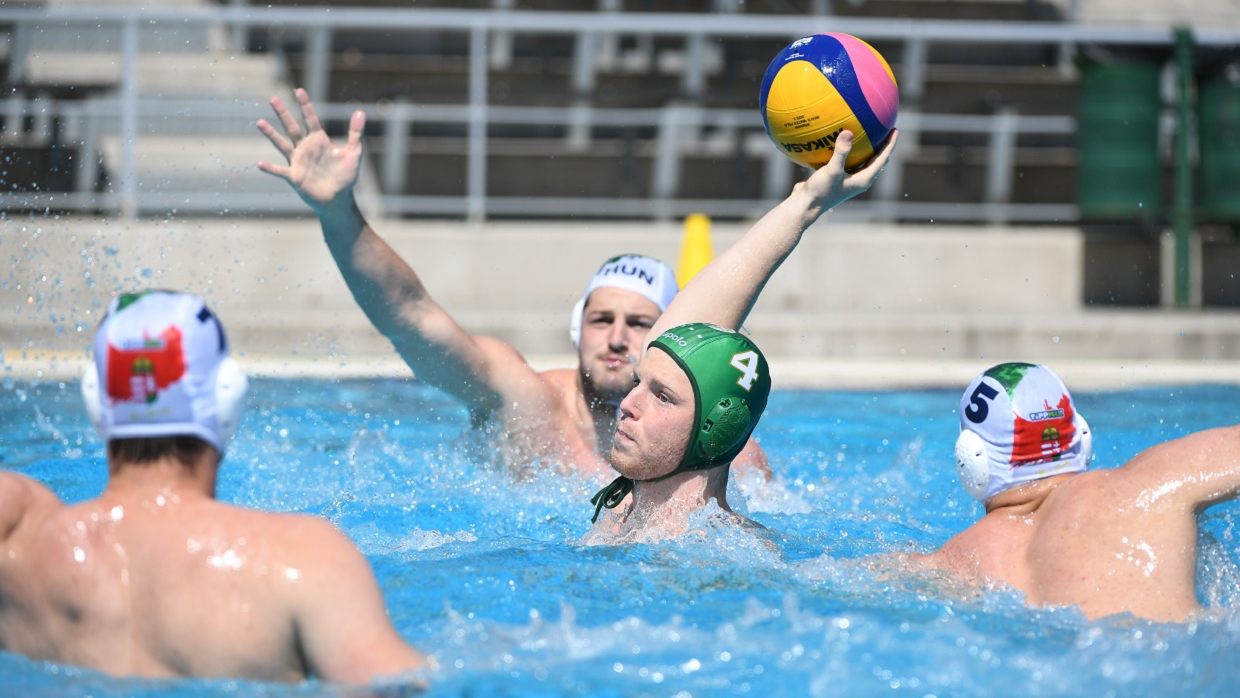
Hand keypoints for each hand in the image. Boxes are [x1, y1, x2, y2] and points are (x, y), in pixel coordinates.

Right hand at [257, 88, 365, 213]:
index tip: (299, 90)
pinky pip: (280, 171)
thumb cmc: (345, 176)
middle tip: (273, 99)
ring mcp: (298, 161)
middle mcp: (305, 148)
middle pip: (292, 127)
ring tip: (260, 122)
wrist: (339, 199)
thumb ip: (355, 133)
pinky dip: (271, 168)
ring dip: (271, 134)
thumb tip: (360, 111)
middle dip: (283, 113)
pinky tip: (260, 163)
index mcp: (319, 140)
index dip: (305, 105)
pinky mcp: (295, 177)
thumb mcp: (354, 153)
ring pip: (282, 144)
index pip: (311, 118)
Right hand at [799, 128, 898, 213]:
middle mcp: (859, 180)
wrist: (804, 206)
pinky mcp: (837, 177)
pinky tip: (840, 139)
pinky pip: (846, 160)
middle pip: (876, 160)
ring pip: (862, 160)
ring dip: (866, 148)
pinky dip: (848, 150)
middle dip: (882, 145)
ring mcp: (848, 179)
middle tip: (884, 129)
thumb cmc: (820, 191)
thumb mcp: (832, 171)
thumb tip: (848, 132)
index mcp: (863, 179)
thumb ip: (841, 152)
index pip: (882, 159)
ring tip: (866, 132)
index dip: (890, 144)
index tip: (894, 129)